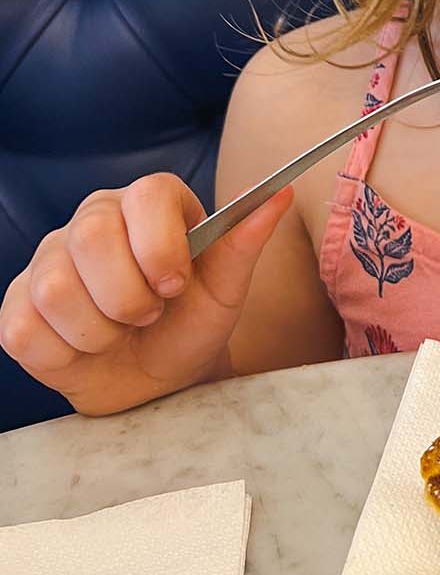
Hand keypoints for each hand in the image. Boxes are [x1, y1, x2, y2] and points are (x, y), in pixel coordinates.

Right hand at [0, 174, 292, 415]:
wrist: (156, 379)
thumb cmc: (191, 324)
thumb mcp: (227, 289)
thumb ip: (246, 241)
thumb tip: (279, 194)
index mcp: (148, 203)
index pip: (146, 195)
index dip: (161, 247)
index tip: (176, 286)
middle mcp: (93, 218)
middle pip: (91, 237)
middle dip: (130, 296)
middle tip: (149, 315)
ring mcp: (48, 260)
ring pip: (56, 288)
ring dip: (101, 331)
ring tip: (120, 332)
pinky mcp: (17, 306)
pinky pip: (26, 329)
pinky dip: (66, 353)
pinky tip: (85, 347)